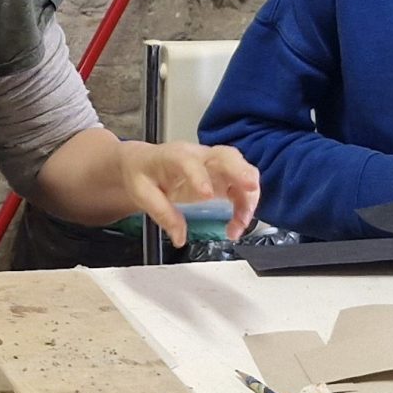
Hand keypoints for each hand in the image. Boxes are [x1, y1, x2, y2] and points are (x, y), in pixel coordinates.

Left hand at [116, 142, 260, 247]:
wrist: (142, 162)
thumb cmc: (142, 173)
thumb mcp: (141, 194)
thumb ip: (162, 214)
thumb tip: (179, 237)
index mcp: (173, 155)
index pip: (188, 161)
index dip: (199, 176)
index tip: (207, 194)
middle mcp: (199, 156)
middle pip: (226, 156)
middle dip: (241, 171)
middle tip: (251, 188)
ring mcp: (213, 164)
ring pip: (240, 170)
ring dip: (247, 196)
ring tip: (240, 223)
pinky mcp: (222, 176)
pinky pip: (241, 187)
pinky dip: (245, 205)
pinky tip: (238, 224)